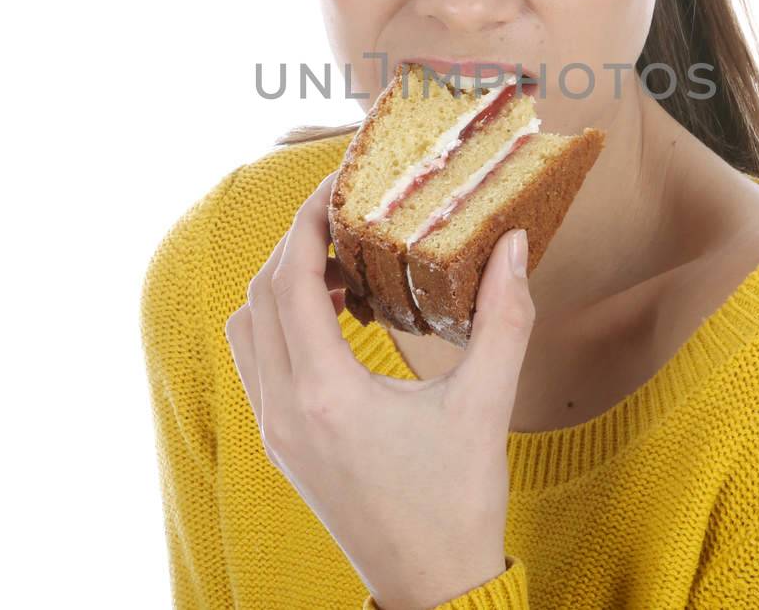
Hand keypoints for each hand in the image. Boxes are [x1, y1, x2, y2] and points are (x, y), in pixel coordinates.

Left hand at [225, 171, 534, 609]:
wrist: (432, 585)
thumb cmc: (458, 501)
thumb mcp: (486, 402)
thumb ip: (504, 316)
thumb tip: (510, 244)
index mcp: (326, 394)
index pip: (289, 280)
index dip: (306, 222)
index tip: (335, 188)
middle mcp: (285, 410)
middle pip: (259, 295)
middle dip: (293, 246)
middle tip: (342, 220)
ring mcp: (275, 431)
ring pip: (248, 329)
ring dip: (280, 287)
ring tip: (339, 270)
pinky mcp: (281, 446)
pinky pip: (259, 364)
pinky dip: (281, 325)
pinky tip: (336, 322)